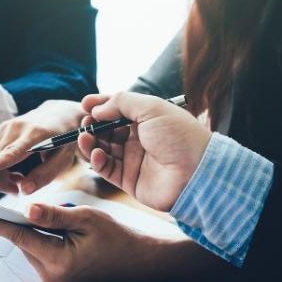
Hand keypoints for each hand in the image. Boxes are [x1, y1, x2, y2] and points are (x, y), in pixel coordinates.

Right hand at [0, 100, 83, 193]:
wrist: (58, 115)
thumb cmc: (63, 140)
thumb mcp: (63, 160)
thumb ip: (45, 176)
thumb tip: (24, 191)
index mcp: (37, 134)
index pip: (13, 151)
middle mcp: (17, 127)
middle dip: (2, 183)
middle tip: (21, 188)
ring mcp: (4, 127)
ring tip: (20, 176)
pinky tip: (12, 167)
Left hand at [0, 204, 164, 281]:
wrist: (138, 260)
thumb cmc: (117, 237)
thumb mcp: (86, 217)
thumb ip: (53, 215)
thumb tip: (26, 209)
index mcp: (58, 260)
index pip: (18, 235)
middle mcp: (51, 275)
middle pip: (23, 239)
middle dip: (23, 220)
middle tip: (31, 204)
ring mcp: (53, 280)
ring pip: (30, 245)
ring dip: (36, 229)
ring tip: (63, 221)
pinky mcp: (56, 278)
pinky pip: (39, 251)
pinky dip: (42, 237)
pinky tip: (59, 231)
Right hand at [78, 92, 210, 211]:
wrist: (197, 172)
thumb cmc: (179, 136)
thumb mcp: (151, 108)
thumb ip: (121, 102)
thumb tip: (96, 109)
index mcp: (146, 119)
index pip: (117, 109)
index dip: (100, 106)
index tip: (84, 104)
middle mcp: (138, 138)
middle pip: (107, 129)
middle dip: (93, 125)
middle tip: (85, 123)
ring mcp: (133, 159)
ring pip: (102, 149)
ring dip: (90, 142)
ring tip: (85, 137)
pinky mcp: (128, 179)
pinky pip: (106, 168)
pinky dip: (97, 160)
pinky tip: (96, 154)